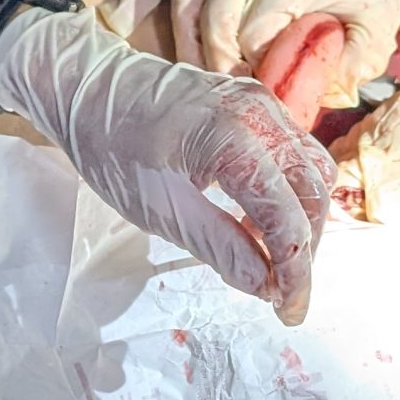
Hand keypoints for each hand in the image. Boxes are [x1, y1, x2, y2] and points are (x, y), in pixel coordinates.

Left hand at [0, 5, 332, 322]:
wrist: (87, 87)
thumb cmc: (111, 146)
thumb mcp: (158, 208)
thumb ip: (219, 246)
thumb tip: (266, 285)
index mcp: (232, 137)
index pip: (286, 215)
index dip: (294, 270)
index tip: (289, 312)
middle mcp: (260, 112)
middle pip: (311, 192)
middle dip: (304, 249)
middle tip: (283, 297)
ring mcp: (262, 103)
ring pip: (310, 171)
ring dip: (301, 222)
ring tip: (271, 264)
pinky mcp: (256, 106)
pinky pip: (292, 154)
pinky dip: (287, 195)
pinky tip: (257, 226)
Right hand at [172, 0, 399, 94]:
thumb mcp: (384, 15)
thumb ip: (357, 58)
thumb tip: (322, 96)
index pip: (253, 34)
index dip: (254, 74)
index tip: (264, 100)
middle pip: (213, 23)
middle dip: (216, 69)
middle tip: (227, 103)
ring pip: (185, 3)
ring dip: (185, 48)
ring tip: (190, 86)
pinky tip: (118, 20)